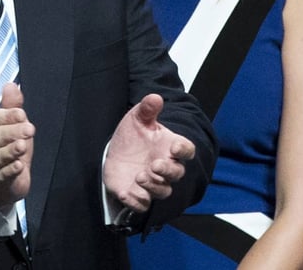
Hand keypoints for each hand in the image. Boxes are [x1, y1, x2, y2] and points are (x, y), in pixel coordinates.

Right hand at [0, 82, 34, 210]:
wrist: (5, 179)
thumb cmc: (8, 146)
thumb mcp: (13, 124)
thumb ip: (12, 105)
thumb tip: (11, 85)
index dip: (6, 116)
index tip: (22, 114)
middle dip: (12, 132)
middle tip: (30, 129)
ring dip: (10, 151)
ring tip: (23, 146)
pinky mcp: (0, 180)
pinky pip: (3, 175)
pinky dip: (11, 170)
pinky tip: (20, 165)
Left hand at [103, 93, 195, 211]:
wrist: (115, 153)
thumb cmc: (133, 136)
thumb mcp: (138, 118)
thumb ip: (147, 109)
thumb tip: (155, 98)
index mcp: (170, 147)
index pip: (186, 150)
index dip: (184, 150)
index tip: (175, 146)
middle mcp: (165, 167)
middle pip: (177, 174)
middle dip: (167, 171)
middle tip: (154, 165)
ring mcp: (153, 183)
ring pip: (163, 191)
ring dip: (153, 186)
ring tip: (140, 176)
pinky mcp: (137, 195)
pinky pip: (143, 205)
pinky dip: (137, 201)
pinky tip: (127, 192)